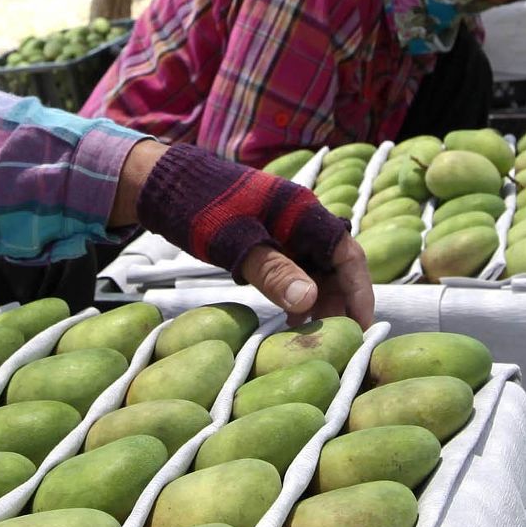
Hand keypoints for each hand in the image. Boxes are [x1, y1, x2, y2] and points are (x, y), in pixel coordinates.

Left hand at [127, 142, 367, 324]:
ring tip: (311, 336)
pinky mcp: (267, 239)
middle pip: (336, 266)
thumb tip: (310, 302)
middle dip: (339, 303)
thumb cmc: (201, 206)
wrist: (164, 185)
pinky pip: (294, 269)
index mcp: (304, 213)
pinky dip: (297, 294)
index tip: (361, 329)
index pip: (349, 255)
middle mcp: (302, 220)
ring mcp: (285, 230)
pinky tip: (290, 319)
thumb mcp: (236, 242)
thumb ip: (273, 271)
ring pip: (315, 270)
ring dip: (318, 302)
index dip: (360, 293)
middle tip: (336, 342)